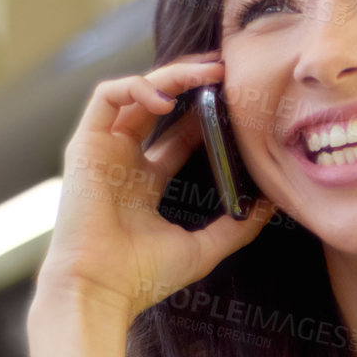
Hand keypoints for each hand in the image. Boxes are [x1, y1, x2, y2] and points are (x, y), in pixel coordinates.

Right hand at [36, 51, 279, 319]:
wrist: (100, 289)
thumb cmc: (143, 277)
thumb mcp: (204, 248)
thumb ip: (238, 227)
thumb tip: (272, 204)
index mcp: (146, 183)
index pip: (180, 134)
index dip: (207, 111)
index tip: (238, 97)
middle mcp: (123, 161)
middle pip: (159, 104)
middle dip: (192, 80)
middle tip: (228, 67)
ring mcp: (102, 150)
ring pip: (136, 92)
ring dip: (171, 75)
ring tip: (208, 72)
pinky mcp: (84, 143)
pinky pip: (106, 96)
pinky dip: (137, 87)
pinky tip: (168, 98)